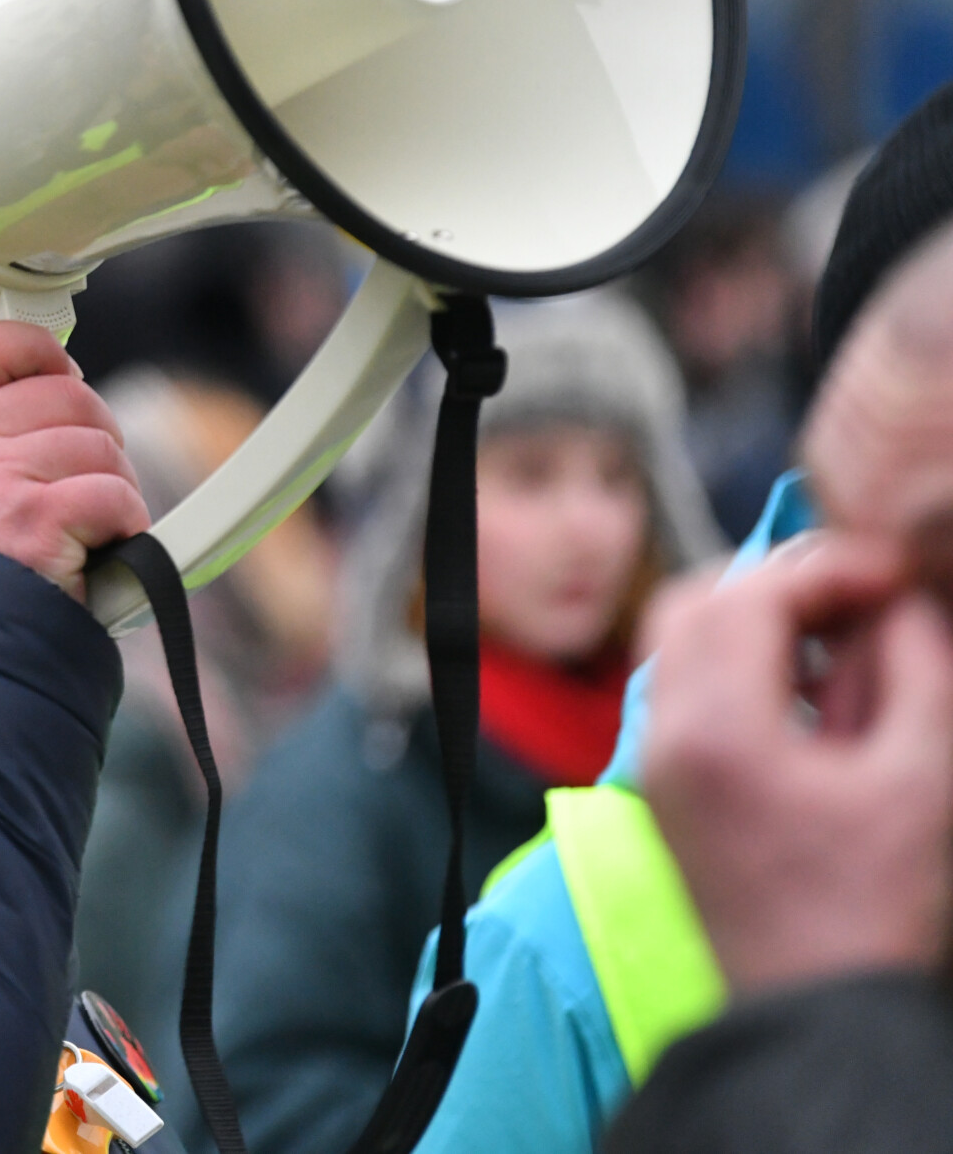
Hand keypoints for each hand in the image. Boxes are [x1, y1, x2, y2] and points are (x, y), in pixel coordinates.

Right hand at [0, 322, 148, 601]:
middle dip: (97, 443)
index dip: (40, 352)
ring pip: (102, 448)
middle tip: (83, 493)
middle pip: (72, 395)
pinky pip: (116, 496)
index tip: (63, 374)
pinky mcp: (38, 517)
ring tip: (84, 535)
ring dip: (114, 494)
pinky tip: (95, 555)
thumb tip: (69, 387)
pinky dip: (124, 529)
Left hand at [643, 533, 952, 994]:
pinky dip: (740, 662)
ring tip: (850, 635)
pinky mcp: (669, 786)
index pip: (750, 596)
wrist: (817, 1012)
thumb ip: (917, 670)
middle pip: (696, 602)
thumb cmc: (876, 906)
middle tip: (867, 595)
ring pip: (682, 640)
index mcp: (715, 729)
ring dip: (757, 619)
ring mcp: (657, 761)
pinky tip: (819, 688)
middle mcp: (665, 735)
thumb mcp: (924, 780)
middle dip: (781, 582)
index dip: (828, 569)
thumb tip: (900, 601)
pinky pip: (686, 687)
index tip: (897, 577)